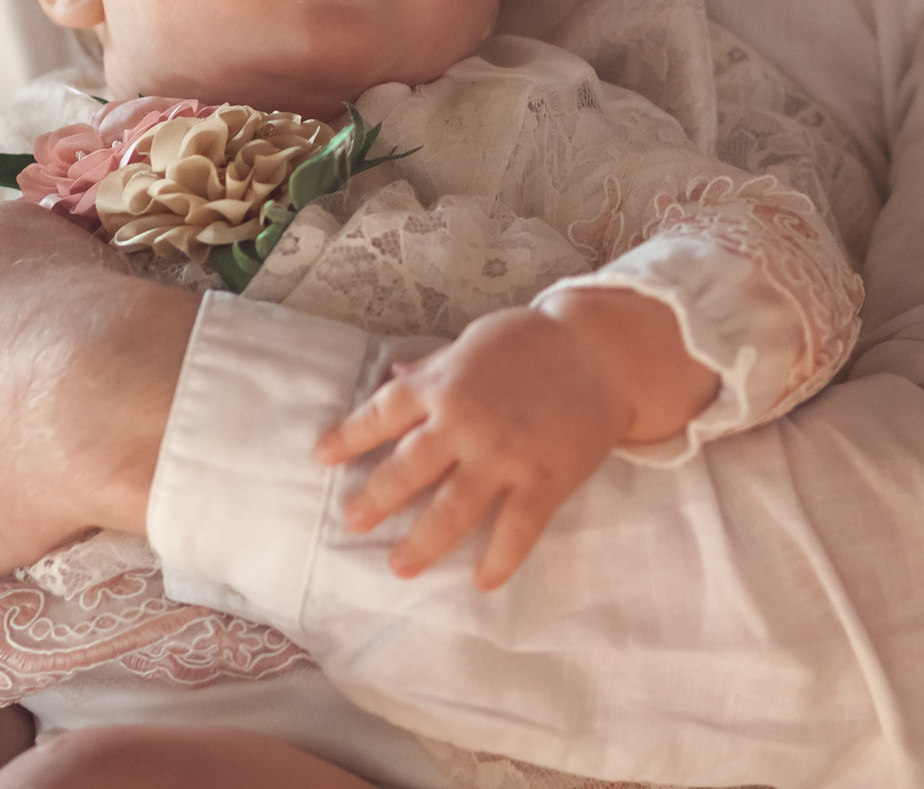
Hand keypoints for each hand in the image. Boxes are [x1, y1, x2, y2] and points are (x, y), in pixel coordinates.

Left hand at [315, 289, 713, 589]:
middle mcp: (464, 422)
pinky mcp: (544, 481)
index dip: (348, 435)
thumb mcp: (473, 343)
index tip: (321, 455)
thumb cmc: (533, 342)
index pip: (382, 413)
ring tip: (400, 567)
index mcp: (442, 383)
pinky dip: (499, 559)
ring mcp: (504, 456)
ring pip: (452, 509)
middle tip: (354, 522)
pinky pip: (516, 530)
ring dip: (423, 542)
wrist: (602, 351)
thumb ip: (432, 366)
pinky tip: (482, 582)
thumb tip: (391, 372)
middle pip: (407, 469)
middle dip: (377, 499)